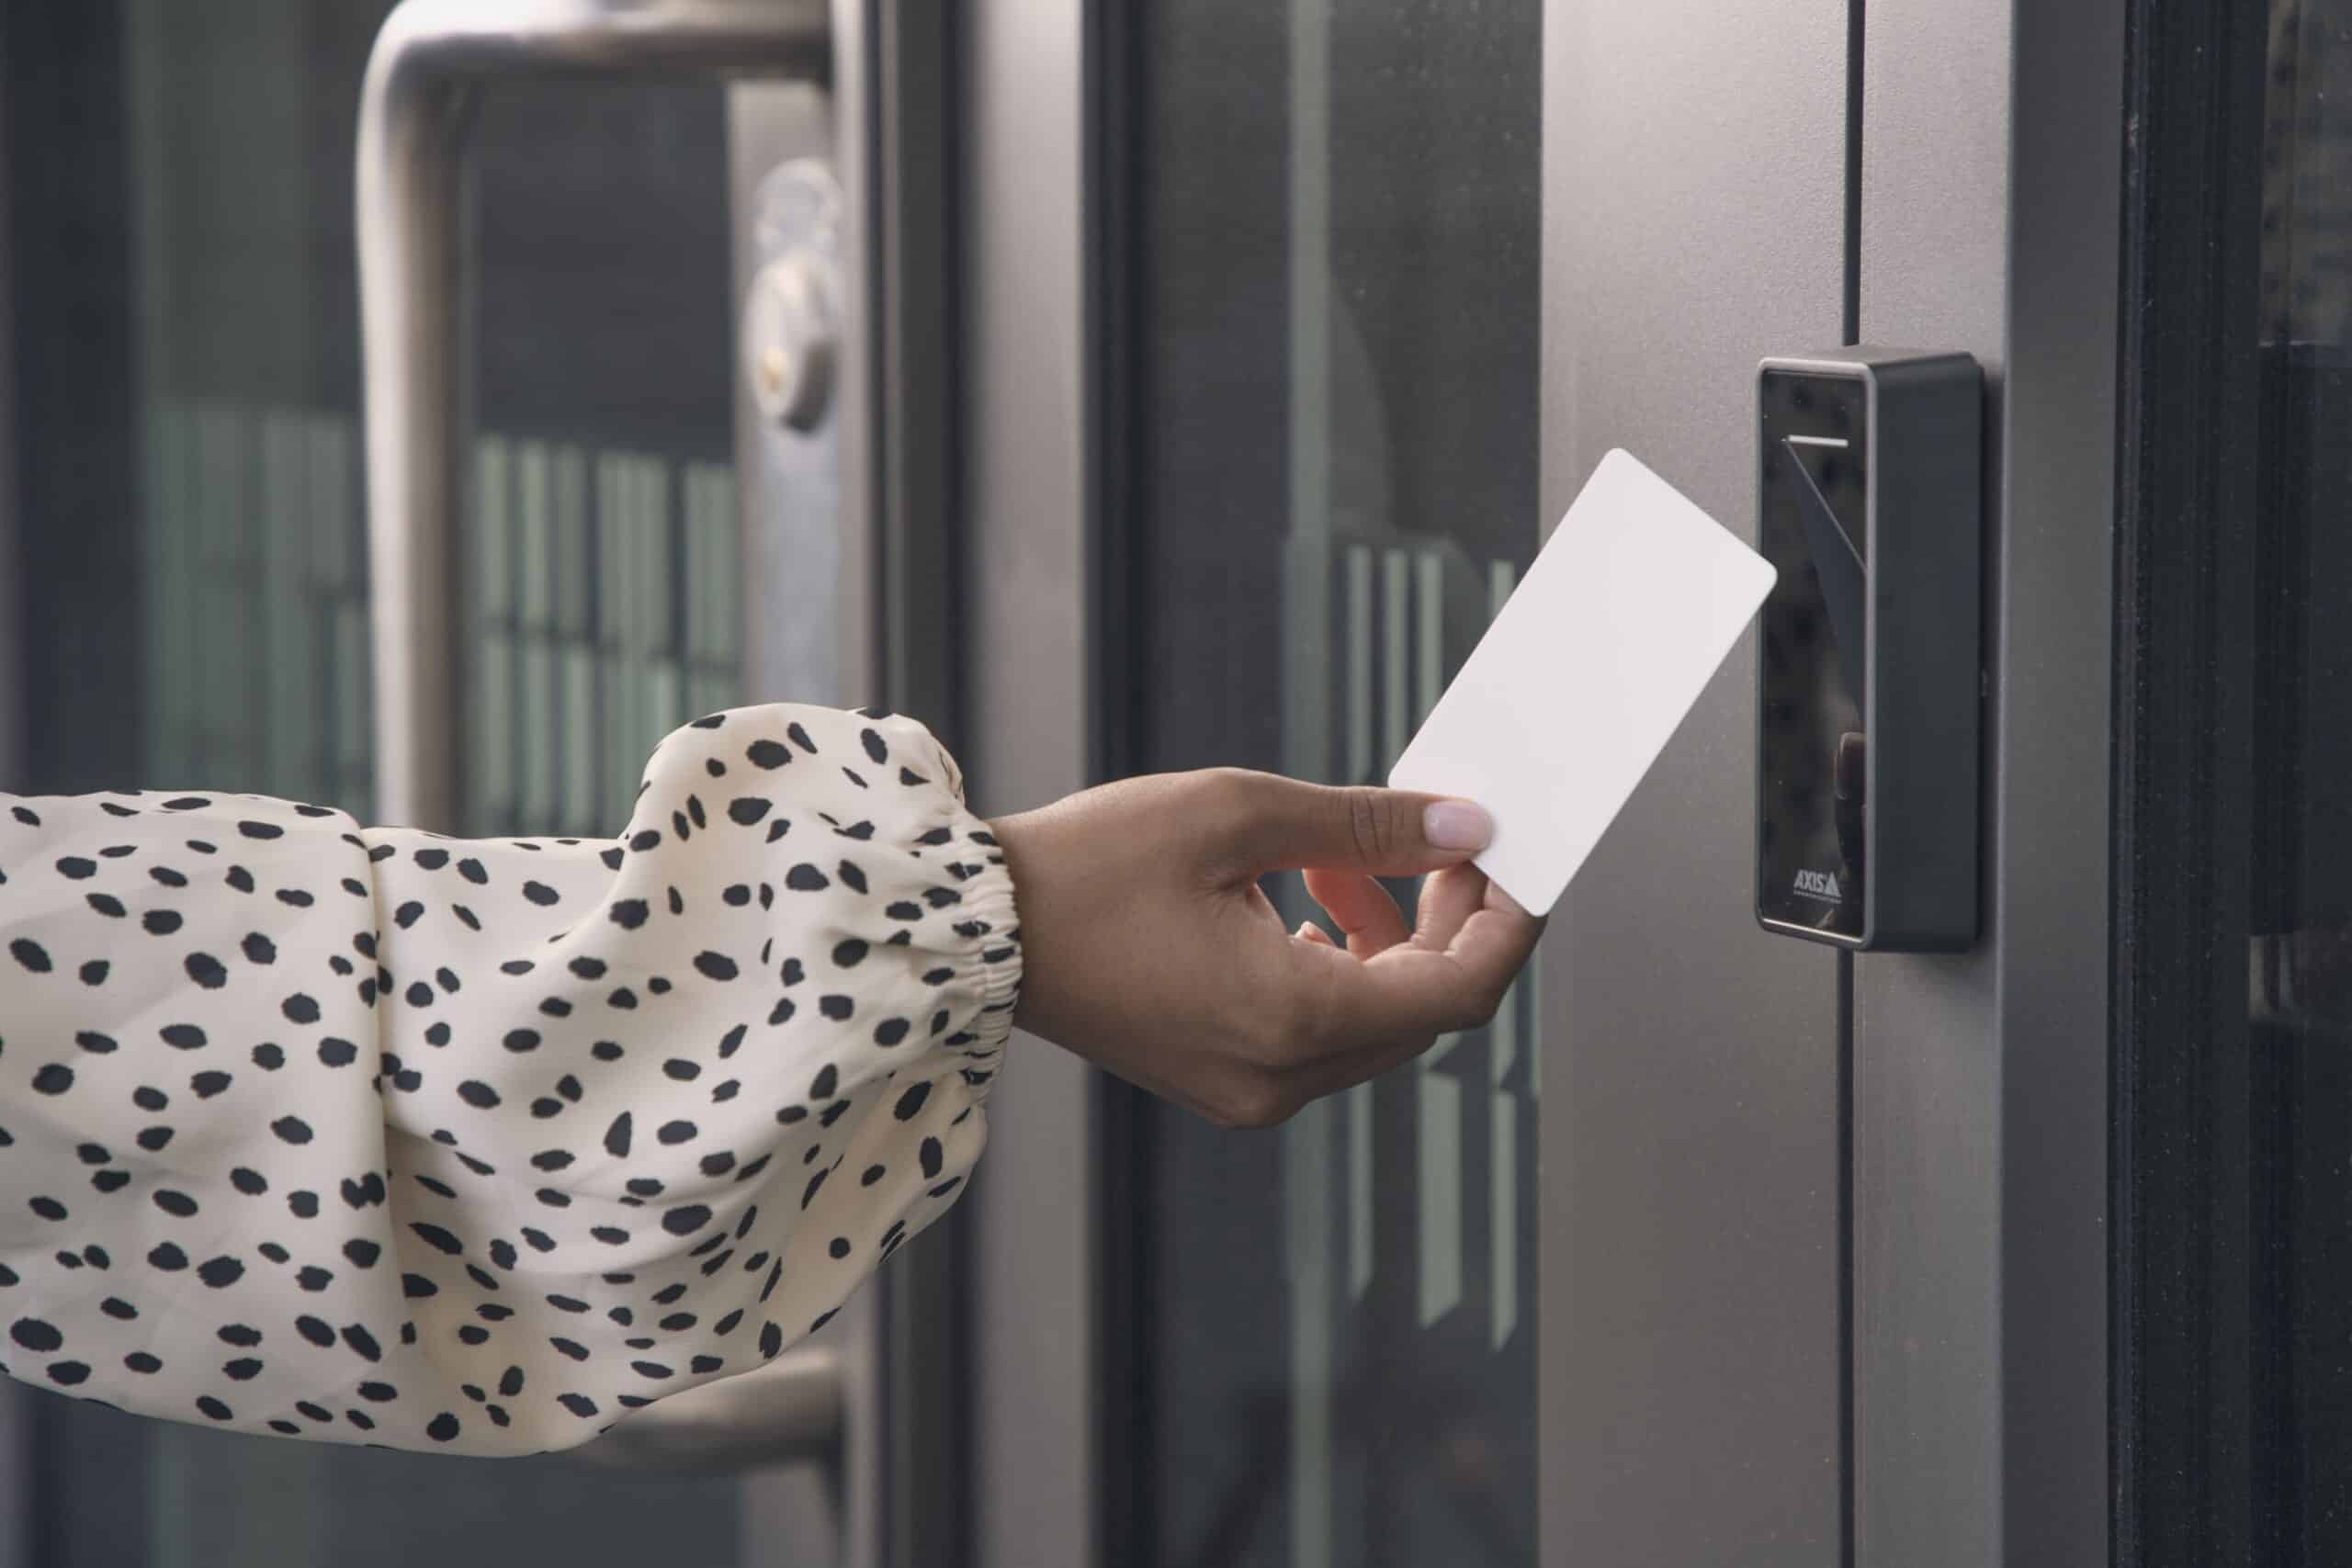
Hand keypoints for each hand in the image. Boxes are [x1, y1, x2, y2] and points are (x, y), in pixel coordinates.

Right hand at [989, 769, 1543, 1127]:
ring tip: (1345, 859)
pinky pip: (1321, 1035)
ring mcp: (1250, 1091)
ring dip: (1388, 941)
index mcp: (1294, 1021)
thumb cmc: (1089, 867)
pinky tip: (1308, 903)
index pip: (1460, 993)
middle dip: (1446, 923)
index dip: (1505, 926)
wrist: (976, 932)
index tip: (1513, 862)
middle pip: (1423, 1012)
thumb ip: (1366, 826)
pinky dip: (1339, 970)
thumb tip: (1464, 828)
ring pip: (1374, 1024)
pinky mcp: (1223, 1081)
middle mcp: (1280, 1078)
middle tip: (1434, 839)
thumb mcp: (1236, 815)